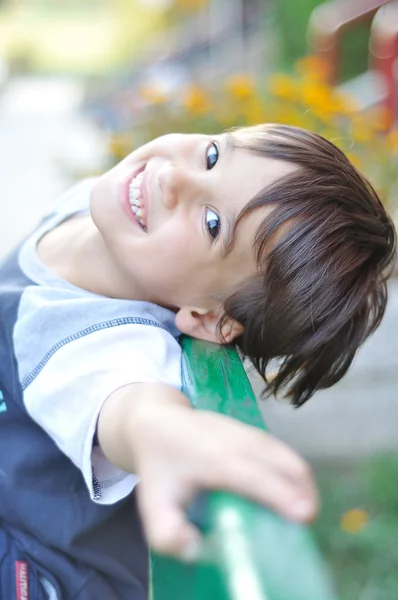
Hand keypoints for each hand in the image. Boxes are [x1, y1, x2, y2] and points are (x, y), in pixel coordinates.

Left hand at [127, 387, 317, 559]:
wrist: (156, 420)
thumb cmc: (160, 465)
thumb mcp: (153, 504)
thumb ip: (168, 533)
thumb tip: (196, 550)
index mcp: (214, 459)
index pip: (255, 476)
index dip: (281, 495)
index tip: (304, 516)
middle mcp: (237, 441)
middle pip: (282, 462)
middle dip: (303, 491)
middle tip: (307, 523)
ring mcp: (247, 432)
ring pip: (286, 454)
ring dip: (303, 482)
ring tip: (305, 511)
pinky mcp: (252, 431)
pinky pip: (281, 451)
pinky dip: (294, 471)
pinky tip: (294, 491)